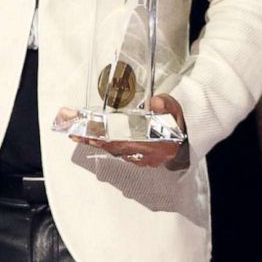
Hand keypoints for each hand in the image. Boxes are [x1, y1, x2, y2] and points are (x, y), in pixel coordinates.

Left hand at [66, 94, 187, 168]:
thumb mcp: (176, 110)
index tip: (86, 134)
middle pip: (114, 148)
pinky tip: (93, 140)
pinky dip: (105, 146)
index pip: (124, 141)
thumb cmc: (179, 123)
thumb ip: (166, 105)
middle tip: (73, 133)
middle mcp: (147, 154)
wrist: (188, 139)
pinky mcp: (140, 160)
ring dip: (96, 143)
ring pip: (114, 152)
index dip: (104, 138)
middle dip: (92, 140)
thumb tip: (155, 102)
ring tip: (77, 135)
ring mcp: (143, 159)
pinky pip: (119, 154)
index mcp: (156, 143)